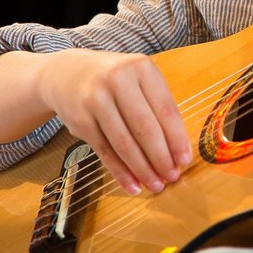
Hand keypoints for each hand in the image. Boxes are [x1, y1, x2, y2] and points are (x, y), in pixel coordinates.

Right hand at [40, 48, 191, 194]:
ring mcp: (96, 100)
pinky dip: (120, 172)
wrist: (66, 73)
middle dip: (161, 158)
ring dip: (142, 169)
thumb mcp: (138, 78)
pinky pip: (105, 151)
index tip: (185, 159)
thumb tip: (177, 148)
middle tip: (172, 176)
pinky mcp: (80, 120)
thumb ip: (158, 105)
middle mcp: (118, 81)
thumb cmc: (114, 79)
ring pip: (124, 143)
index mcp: (141, 68)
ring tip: (155, 184)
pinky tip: (132, 185)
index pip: (166, 109)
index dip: (177, 138)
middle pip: (145, 128)